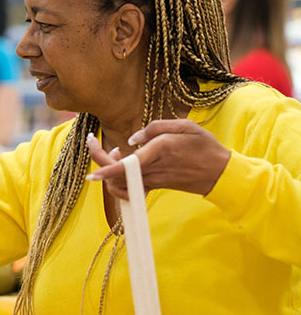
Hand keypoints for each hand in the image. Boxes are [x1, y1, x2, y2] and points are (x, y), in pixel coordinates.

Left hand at [86, 119, 230, 198]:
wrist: (222, 174)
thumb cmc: (206, 147)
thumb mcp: (187, 126)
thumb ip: (157, 127)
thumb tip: (132, 139)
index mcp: (161, 150)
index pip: (127, 163)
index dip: (106, 166)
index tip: (92, 170)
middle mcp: (154, 167)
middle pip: (118, 172)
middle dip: (99, 159)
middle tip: (93, 141)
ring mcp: (154, 179)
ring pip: (122, 181)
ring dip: (110, 168)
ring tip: (116, 151)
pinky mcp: (156, 185)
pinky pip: (132, 188)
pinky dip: (121, 181)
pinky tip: (124, 166)